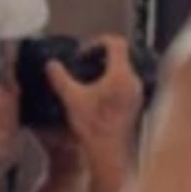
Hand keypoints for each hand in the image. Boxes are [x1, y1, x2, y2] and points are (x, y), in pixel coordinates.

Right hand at [47, 37, 143, 157]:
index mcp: (121, 76)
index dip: (99, 41)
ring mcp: (138, 91)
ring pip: (125, 68)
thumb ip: (60, 78)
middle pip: (122, 54)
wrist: (109, 150)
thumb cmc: (93, 127)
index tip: (85, 50)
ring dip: (107, 67)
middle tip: (84, 62)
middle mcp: (134, 81)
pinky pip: (127, 81)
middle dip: (101, 55)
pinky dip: (113, 79)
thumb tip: (52, 65)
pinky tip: (97, 91)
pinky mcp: (136, 101)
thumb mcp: (72, 98)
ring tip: (88, 76)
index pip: (117, 43)